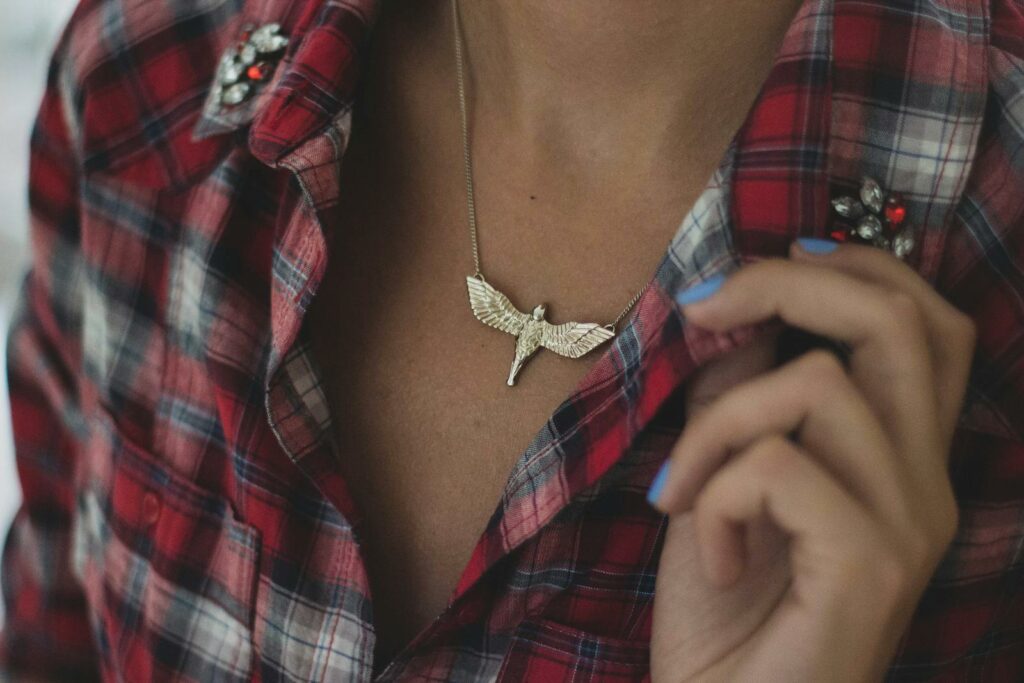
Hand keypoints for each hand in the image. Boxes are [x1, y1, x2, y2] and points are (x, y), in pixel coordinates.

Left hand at [648, 241, 975, 681]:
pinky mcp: (873, 562)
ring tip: (681, 492)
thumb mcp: (724, 478)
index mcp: (904, 458)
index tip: (763, 265)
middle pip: (899, 320)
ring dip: (714, 425)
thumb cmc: (723, 608)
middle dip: (785, 285)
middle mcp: (927, 483)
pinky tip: (713, 553)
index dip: (854, 267)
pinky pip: (777, 466)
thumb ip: (744, 396)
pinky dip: (715, 495)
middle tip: (698, 309)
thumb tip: (732, 312)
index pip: (926, 322)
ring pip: (816, 384)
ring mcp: (910, 523)